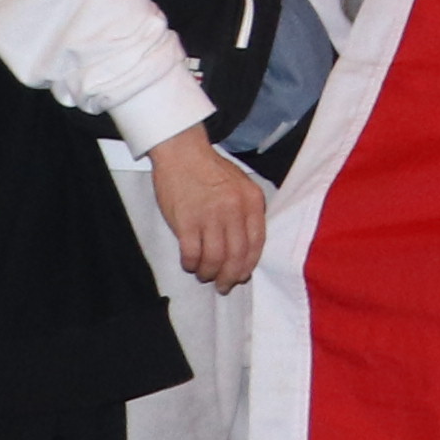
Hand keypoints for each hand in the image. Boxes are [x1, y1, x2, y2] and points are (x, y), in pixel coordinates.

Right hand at [148, 135, 272, 289]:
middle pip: (236, 255)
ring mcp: (209, 216)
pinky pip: (191, 253)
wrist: (182, 153)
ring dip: (209, 273)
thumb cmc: (211, 170)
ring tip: (205, 275)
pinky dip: (191, 264)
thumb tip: (247, 246)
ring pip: (214, 258)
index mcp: (252, 201)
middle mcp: (234, 210)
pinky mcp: (186, 221)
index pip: (256, 243)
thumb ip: (248, 212)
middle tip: (224, 286)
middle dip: (230, 276)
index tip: (241, 276)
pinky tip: (190, 264)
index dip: (249, 264)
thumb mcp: (242, 185)